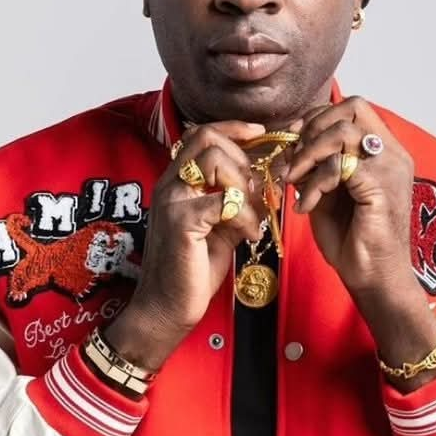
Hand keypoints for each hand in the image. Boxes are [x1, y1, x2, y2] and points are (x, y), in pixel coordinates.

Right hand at [105, 120, 266, 369]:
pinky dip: (246, 217)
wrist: (166, 308)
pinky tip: (248, 236)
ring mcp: (173, 201)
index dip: (233, 128)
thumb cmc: (193, 269)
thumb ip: (238, 200)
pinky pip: (225, 201)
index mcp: (177, 182)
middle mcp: (170, 184)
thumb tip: (268, 179)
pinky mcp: (182, 222)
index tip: (260, 133)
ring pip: (216, 161)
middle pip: (209, 139)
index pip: (201, 134)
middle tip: (256, 191)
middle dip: (244, 159)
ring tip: (251, 218)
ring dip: (245, 187)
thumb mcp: (221, 227)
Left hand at [280, 99, 435, 372]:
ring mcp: (391, 168)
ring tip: (293, 181)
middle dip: (312, 130)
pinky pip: (340, 165)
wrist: (374, 279)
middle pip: (352, 107)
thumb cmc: (353, 240)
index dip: (317, 117)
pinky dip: (315, 182)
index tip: (292, 142)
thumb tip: (290, 143)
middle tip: (292, 162)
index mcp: (384, 151)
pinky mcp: (382, 187)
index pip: (353, 107)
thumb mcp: (327, 193)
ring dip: (309, 153)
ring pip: (343, 131)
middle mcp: (393, 154)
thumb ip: (316, 165)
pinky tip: (306, 205)